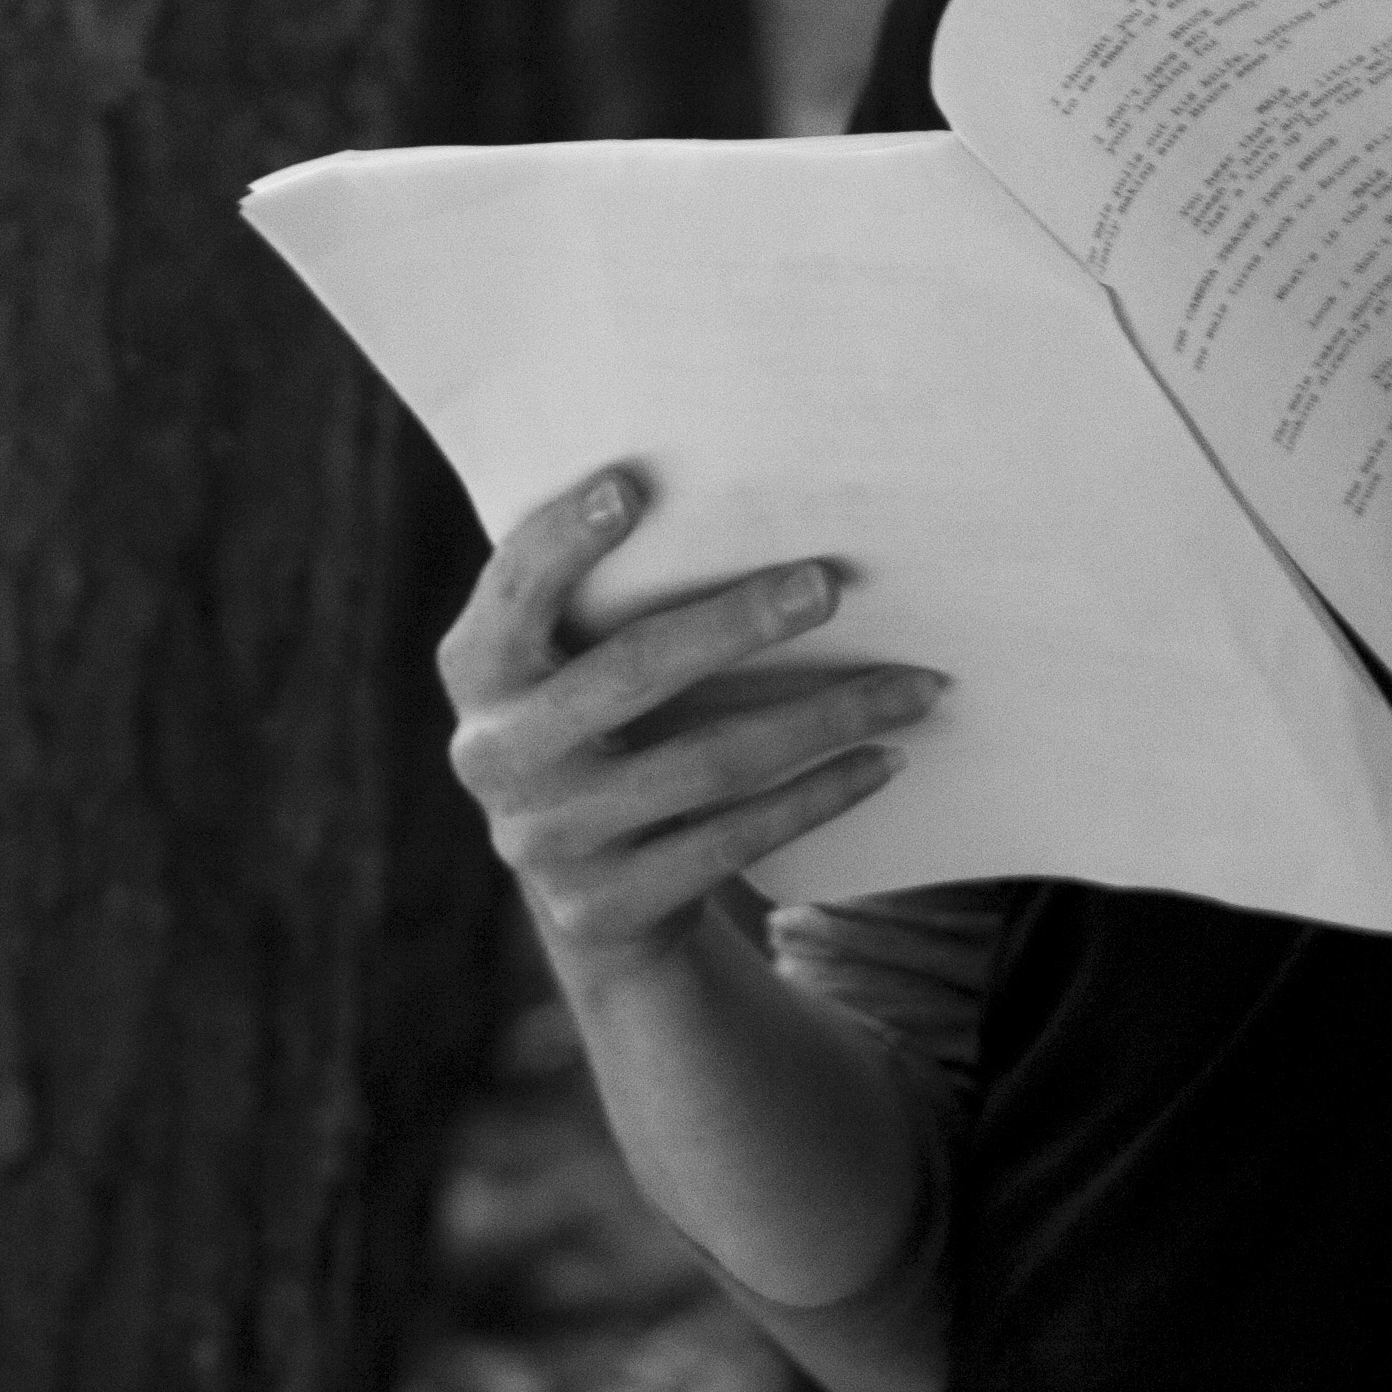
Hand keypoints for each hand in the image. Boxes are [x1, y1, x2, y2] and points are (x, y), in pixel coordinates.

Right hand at [438, 468, 947, 972]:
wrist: (591, 889)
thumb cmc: (607, 722)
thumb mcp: (576, 664)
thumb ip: (612, 599)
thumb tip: (760, 506)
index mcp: (478, 670)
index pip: (513, 593)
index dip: (562, 540)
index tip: (630, 487)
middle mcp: (497, 753)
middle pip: (632, 672)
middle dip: (736, 622)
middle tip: (828, 584)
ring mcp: (547, 837)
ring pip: (709, 762)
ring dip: (823, 718)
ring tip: (913, 685)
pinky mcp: (604, 904)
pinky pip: (735, 839)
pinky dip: (820, 794)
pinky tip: (884, 759)